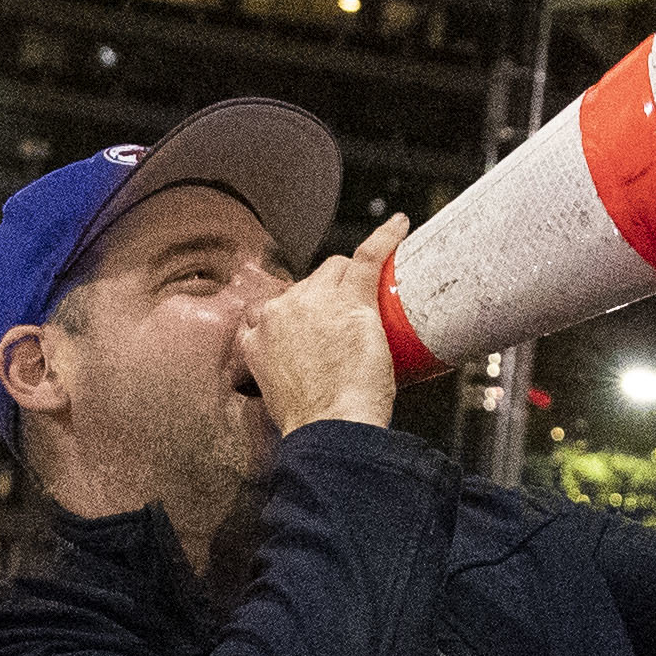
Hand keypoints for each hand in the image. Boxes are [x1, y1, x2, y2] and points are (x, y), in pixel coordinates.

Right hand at [235, 212, 411, 438]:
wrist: (329, 429)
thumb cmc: (310, 423)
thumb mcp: (274, 396)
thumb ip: (279, 374)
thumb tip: (304, 376)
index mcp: (255, 336)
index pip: (273, 308)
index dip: (297, 317)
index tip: (311, 331)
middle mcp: (279, 311)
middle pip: (307, 286)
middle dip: (327, 301)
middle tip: (348, 331)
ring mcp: (315, 302)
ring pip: (336, 270)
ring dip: (352, 283)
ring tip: (371, 309)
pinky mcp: (351, 300)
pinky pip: (367, 257)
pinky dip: (386, 238)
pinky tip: (401, 226)